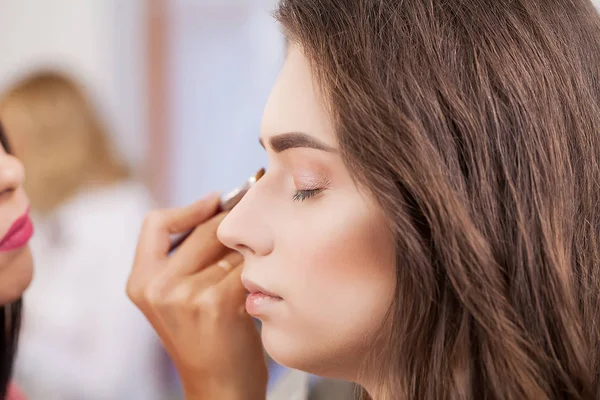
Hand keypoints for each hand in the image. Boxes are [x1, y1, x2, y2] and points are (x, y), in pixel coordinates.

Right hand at [126, 194, 267, 399]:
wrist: (219, 388)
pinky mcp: (216, 304)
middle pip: (203, 229)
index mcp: (141, 281)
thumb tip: (224, 203)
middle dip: (235, 222)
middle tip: (257, 218)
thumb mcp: (176, 298)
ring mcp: (185, 296)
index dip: (189, 208)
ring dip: (252, 248)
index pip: (155, 222)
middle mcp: (158, 287)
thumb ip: (186, 258)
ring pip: (231, 247)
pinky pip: (247, 267)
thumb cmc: (206, 338)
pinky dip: (262, 267)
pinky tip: (268, 279)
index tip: (217, 200)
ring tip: (264, 257)